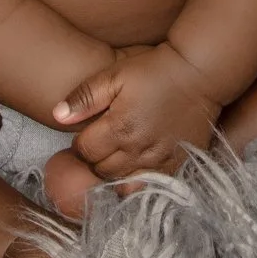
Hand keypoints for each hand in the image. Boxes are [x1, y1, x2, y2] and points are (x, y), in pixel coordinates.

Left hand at [51, 43, 223, 180]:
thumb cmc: (154, 70)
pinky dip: (138, 181)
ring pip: (122, 183)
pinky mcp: (177, 165)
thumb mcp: (115, 74)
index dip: (81, 142)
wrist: (199, 73)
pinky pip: (149, 187)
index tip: (89, 132)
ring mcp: (159, 161)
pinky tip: (138, 165)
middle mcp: (137, 150)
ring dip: (115, 171)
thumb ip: (84, 96)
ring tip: (120, 154)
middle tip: (103, 142)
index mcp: (119, 127)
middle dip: (96, 158)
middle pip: (101, 170)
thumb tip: (57, 115)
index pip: (84, 151)